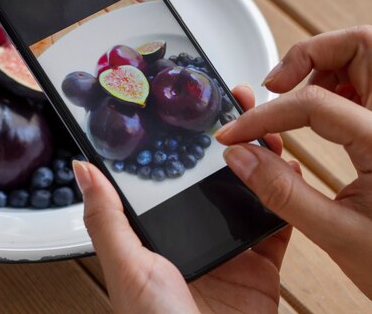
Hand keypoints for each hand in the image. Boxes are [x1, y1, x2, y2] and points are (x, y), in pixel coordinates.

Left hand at [73, 86, 295, 313]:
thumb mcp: (126, 267)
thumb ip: (107, 218)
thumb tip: (82, 170)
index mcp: (160, 231)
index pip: (172, 176)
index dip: (181, 142)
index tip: (189, 108)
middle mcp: (195, 234)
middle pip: (216, 178)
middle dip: (229, 141)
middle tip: (235, 103)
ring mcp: (230, 248)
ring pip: (251, 193)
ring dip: (260, 162)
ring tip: (264, 127)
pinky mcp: (261, 267)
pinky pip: (278, 227)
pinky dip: (286, 202)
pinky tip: (288, 174)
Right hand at [215, 25, 371, 313]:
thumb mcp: (335, 234)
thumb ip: (281, 192)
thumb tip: (240, 156)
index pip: (314, 103)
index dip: (264, 116)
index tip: (235, 135)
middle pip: (361, 45)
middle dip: (308, 53)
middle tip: (274, 85)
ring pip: (367, 58)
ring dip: (323, 63)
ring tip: (290, 94)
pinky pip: (367, 85)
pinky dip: (333, 83)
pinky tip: (313, 113)